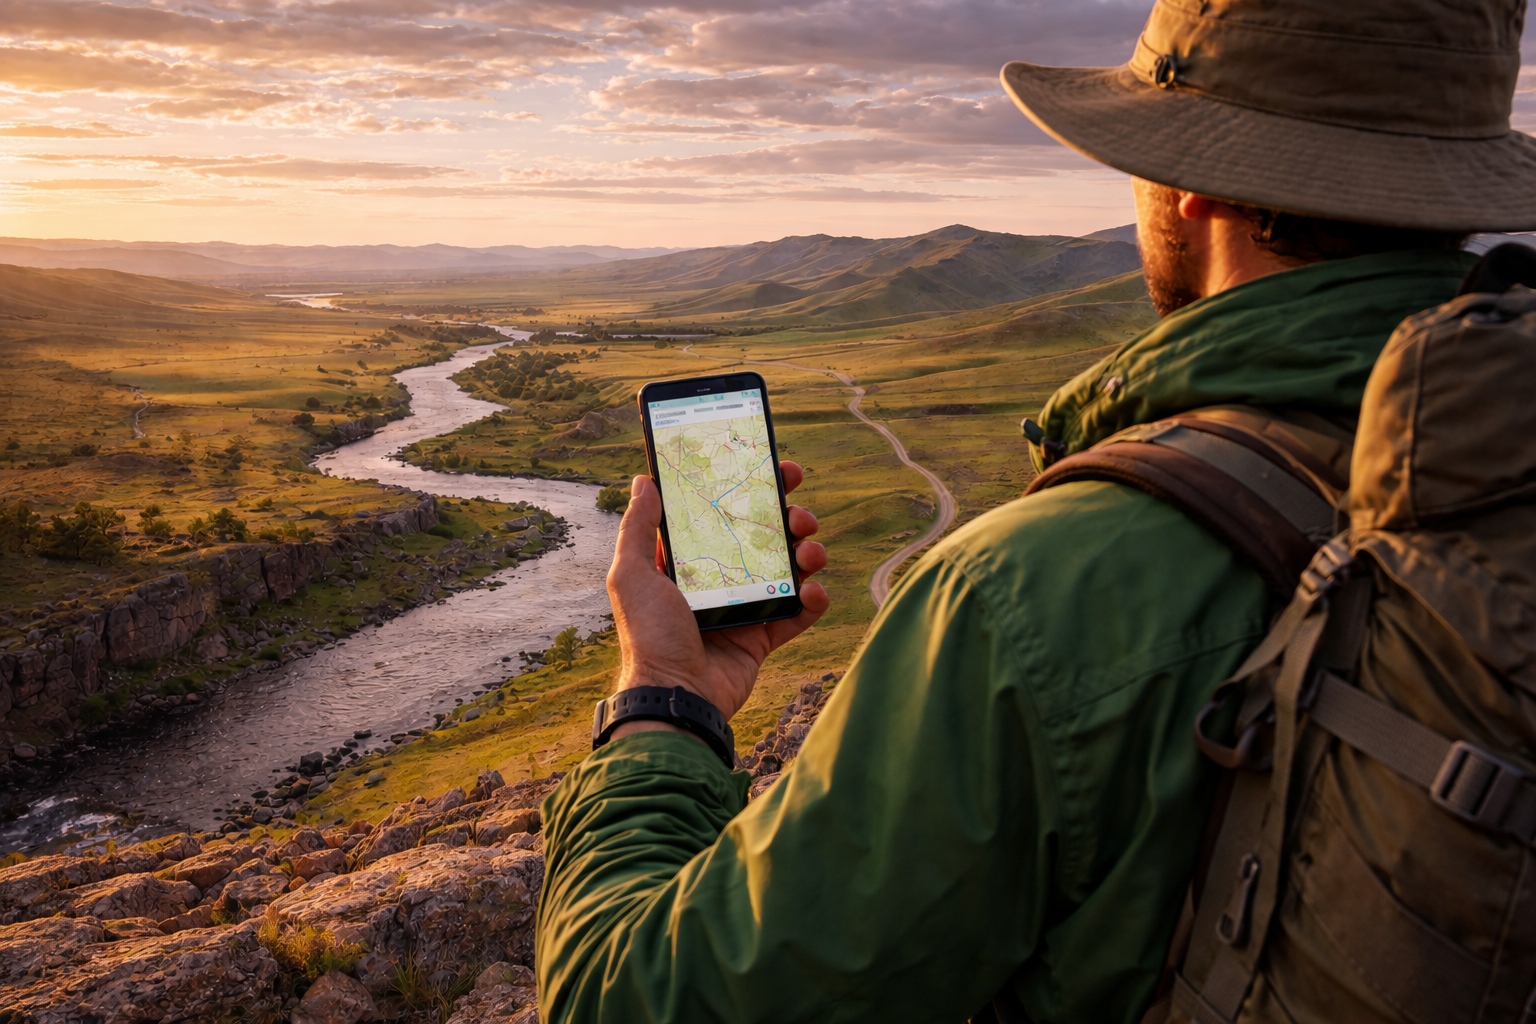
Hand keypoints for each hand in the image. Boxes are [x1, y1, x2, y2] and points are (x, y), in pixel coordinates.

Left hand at [605, 462, 828, 726]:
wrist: (674, 697)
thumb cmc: (648, 635)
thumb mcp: (632, 575)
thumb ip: (638, 527)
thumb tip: (644, 479)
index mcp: (690, 559)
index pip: (724, 511)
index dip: (751, 488)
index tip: (776, 468)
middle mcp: (720, 577)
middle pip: (765, 535)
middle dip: (790, 517)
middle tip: (800, 514)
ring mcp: (746, 606)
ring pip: (789, 567)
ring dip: (808, 552)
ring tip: (809, 552)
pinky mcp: (764, 636)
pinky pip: (800, 612)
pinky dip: (814, 599)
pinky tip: (812, 591)